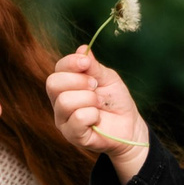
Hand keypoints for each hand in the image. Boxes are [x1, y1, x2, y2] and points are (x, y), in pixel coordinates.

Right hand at [45, 47, 150, 182]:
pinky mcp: (72, 135)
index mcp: (66, 85)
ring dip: (89, 99)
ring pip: (65, 101)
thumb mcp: (107, 78)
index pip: (57, 69)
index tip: (86, 64)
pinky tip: (98, 118)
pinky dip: (92, 115)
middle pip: (53, 83)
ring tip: (99, 104)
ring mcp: (63, 120)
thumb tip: (82, 49)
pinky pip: (77, 118)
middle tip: (95, 87)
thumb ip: (93, 67)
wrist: (130, 126)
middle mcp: (59, 101)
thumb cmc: (116, 101)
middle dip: (79, 81)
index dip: (71, 63)